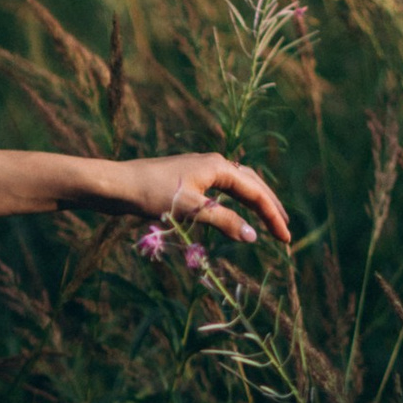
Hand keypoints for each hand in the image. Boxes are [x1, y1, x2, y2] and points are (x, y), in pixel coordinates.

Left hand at [113, 150, 292, 247]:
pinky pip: (222, 189)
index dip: (273, 216)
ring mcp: (200, 169)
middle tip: (285, 230)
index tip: (286, 239)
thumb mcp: (191, 210)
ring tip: (268, 220)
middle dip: (270, 207)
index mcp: (218, 166)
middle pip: (252, 184)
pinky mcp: (187, 179)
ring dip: (255, 202)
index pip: (256, 192)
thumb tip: (254, 235)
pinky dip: (235, 201)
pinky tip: (235, 212)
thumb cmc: (151, 194)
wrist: (116, 183)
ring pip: (237, 185)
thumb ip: (224, 221)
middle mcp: (213, 163)